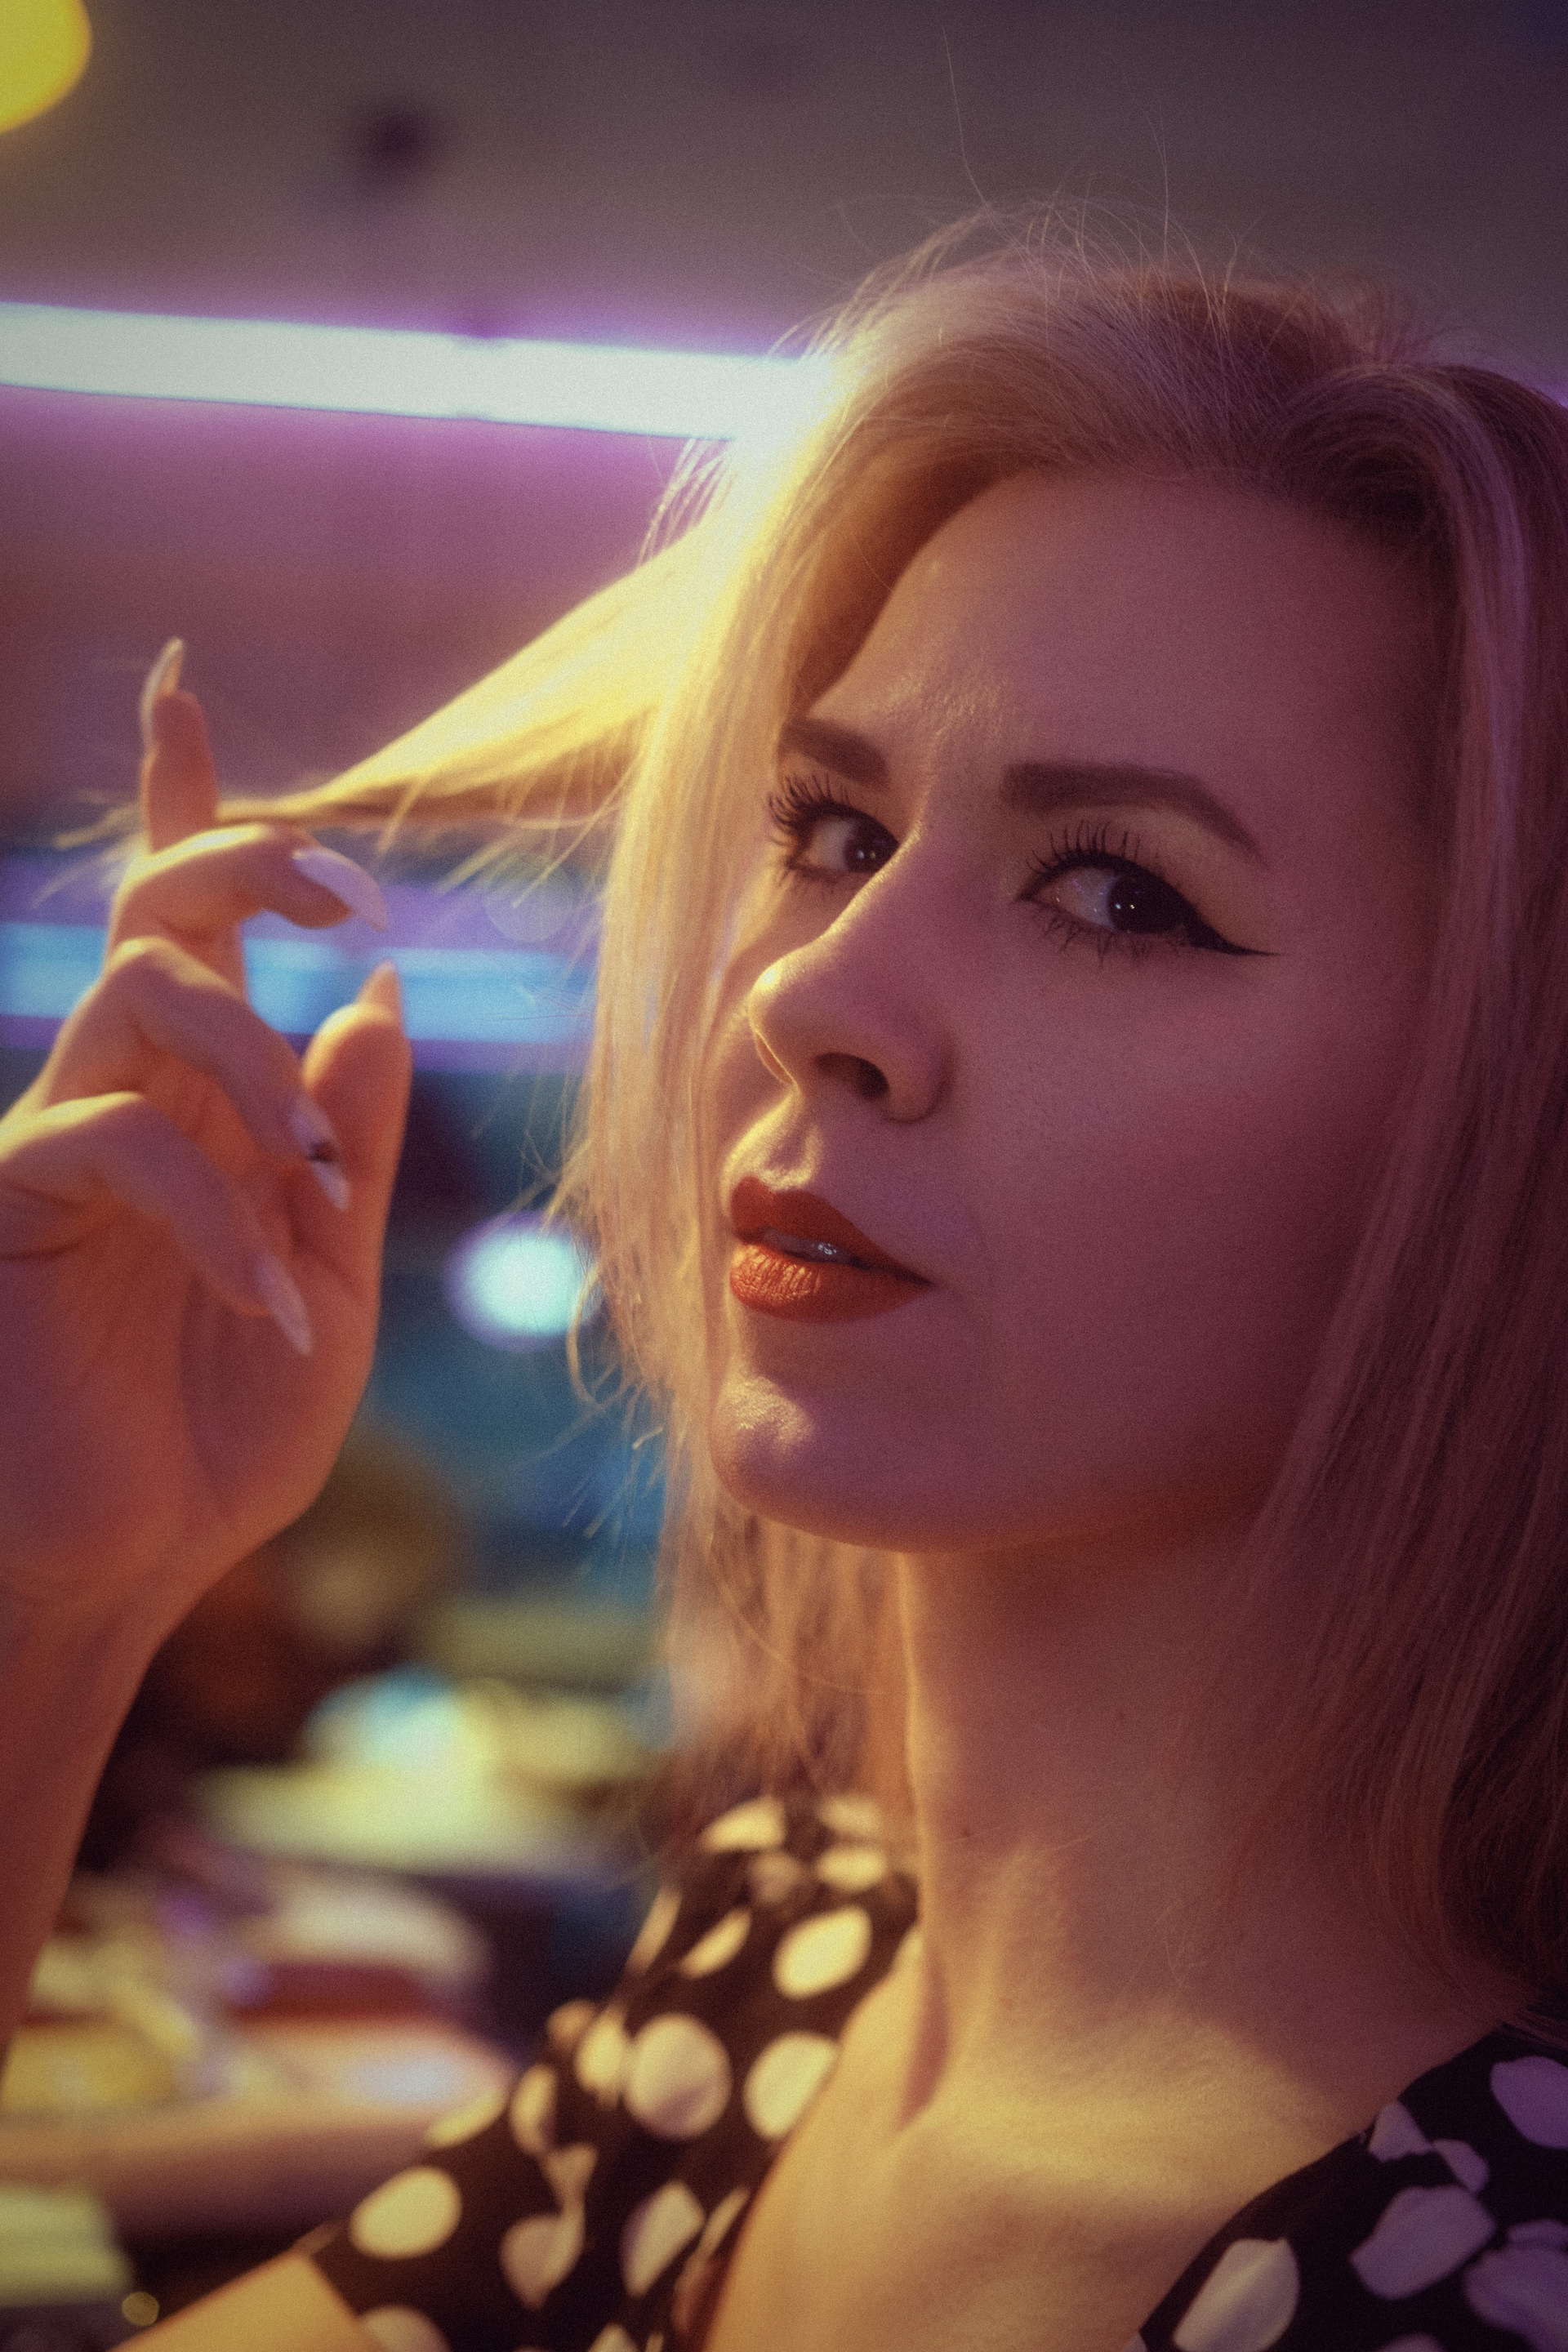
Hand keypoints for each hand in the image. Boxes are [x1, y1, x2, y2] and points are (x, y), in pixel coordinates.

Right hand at [0, 644, 412, 1643]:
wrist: (130, 1561)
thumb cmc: (222, 1431)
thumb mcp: (330, 1277)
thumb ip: (350, 1142)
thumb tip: (377, 999)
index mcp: (207, 1104)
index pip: (191, 929)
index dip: (186, 809)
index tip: (182, 690)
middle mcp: (130, 1098)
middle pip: (161, 911)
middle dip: (245, 863)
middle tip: (353, 898)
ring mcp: (58, 1144)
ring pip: (142, 995)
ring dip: (252, 1067)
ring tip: (314, 1195)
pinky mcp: (11, 1204)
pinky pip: (115, 1143)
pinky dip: (220, 1219)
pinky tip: (269, 1308)